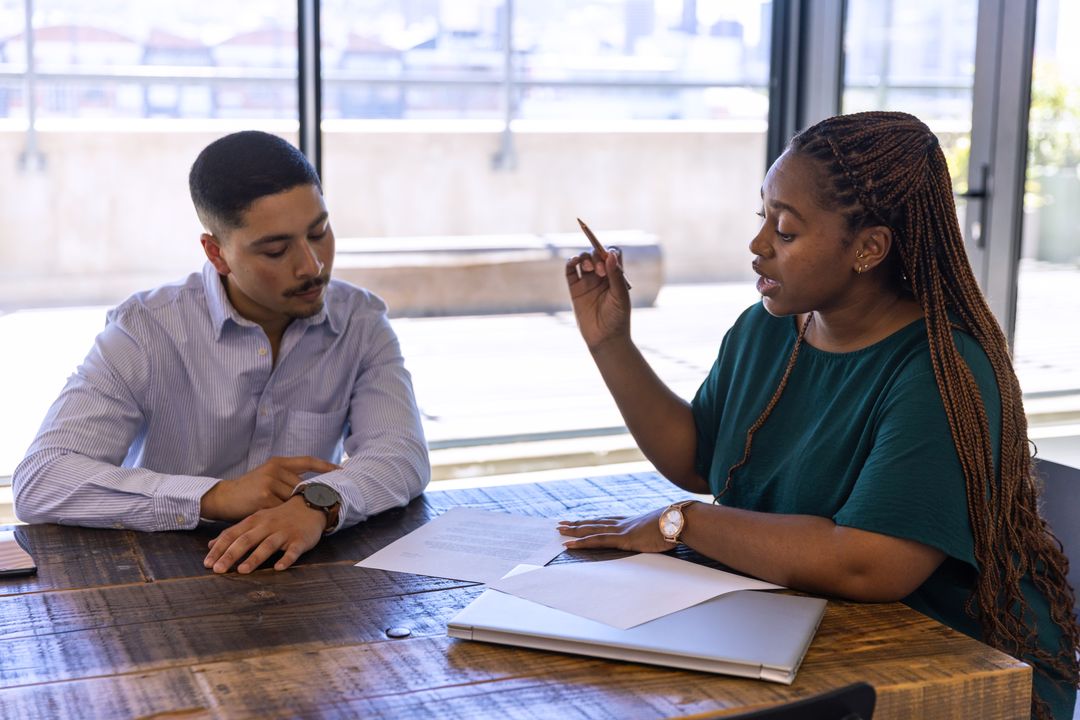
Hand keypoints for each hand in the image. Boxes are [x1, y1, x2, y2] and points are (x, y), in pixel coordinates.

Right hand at [200, 455, 339, 521]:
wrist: (224, 498)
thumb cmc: (249, 489)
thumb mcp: (267, 476)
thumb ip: (286, 479)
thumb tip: (310, 488)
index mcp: (278, 462)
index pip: (308, 461)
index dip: (326, 466)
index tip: (342, 470)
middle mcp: (275, 469)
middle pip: (303, 485)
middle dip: (312, 496)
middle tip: (327, 501)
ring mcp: (270, 483)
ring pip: (294, 499)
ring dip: (298, 509)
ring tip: (307, 516)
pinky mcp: (264, 498)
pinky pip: (282, 510)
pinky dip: (286, 517)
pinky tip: (289, 522)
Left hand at [204, 496, 326, 573]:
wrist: (311, 505)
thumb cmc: (280, 517)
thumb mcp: (256, 520)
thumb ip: (235, 532)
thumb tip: (212, 545)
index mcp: (254, 521)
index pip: (232, 534)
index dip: (219, 549)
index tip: (207, 563)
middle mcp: (267, 525)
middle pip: (246, 540)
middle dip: (231, 555)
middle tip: (218, 570)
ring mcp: (284, 532)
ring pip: (268, 545)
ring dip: (254, 558)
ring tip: (242, 570)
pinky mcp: (300, 539)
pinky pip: (293, 550)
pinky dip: (286, 559)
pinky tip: (279, 567)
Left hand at [557, 508, 671, 552]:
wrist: (680, 520)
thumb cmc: (678, 525)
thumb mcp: (665, 530)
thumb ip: (659, 533)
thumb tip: (665, 536)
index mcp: (633, 522)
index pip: (607, 520)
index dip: (594, 520)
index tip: (582, 520)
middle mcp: (623, 523)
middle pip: (595, 523)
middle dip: (578, 524)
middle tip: (562, 523)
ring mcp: (621, 530)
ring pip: (591, 530)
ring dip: (574, 531)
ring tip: (559, 530)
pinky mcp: (622, 539)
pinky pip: (596, 541)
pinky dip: (580, 542)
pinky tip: (569, 544)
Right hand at [565, 248, 630, 350]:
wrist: (605, 338)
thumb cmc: (617, 318)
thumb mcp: (620, 296)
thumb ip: (616, 275)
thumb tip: (611, 254)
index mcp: (616, 276)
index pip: (612, 255)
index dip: (609, 252)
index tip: (609, 257)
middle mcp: (602, 277)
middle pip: (597, 255)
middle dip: (597, 256)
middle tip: (600, 270)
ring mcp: (588, 282)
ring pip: (584, 261)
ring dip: (585, 258)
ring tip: (589, 268)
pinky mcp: (575, 289)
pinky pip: (570, 271)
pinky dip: (570, 263)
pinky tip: (573, 261)